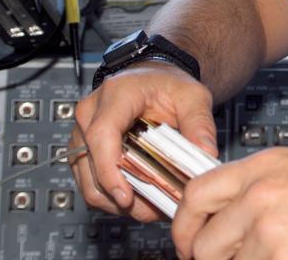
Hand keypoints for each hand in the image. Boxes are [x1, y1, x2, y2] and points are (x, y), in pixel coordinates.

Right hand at [69, 62, 218, 220]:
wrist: (152, 79)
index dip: (110, 170)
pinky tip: (140, 199)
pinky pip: (91, 183)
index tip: (125, 196)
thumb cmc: (166, 84)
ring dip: (117, 201)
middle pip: (92, 166)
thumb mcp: (193, 96)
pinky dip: (113, 197)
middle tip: (155, 208)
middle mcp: (90, 114)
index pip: (101, 135)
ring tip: (151, 206)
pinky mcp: (83, 151)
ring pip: (88, 182)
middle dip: (122, 195)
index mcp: (115, 95)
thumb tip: (206, 153)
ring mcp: (82, 134)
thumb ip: (200, 124)